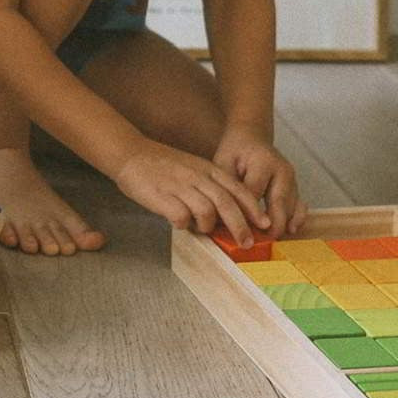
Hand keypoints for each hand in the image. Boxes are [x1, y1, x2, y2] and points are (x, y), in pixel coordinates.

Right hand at [114, 139, 270, 245]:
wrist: (132, 154)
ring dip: (209, 226)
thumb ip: (211, 186)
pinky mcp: (163, 196)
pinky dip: (185, 225)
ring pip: (207, 211)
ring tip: (203, 230)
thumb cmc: (164, 165)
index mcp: (209, 170)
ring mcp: (181, 186)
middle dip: (241, 226)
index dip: (254, 208)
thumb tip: (226, 214)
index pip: (239, 190)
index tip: (266, 224)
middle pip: (227, 203)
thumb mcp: (195, 168)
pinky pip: (182, 217)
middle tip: (248, 243)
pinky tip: (180, 224)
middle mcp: (199, 177)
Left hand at [214, 124, 307, 237]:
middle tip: (258, 243)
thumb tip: (223, 217)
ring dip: (282, 225)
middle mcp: (282, 170)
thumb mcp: (223, 163)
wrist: (252, 137)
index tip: (239, 232)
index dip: (247, 214)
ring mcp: (292, 178)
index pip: (254, 193)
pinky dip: (297, 219)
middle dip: (270, 225)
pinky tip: (291, 230)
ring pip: (291, 206)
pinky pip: (300, 205)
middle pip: (278, 202)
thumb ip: (225, 188)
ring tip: (271, 243)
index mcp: (263, 162)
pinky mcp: (296, 186)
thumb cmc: (235, 151)